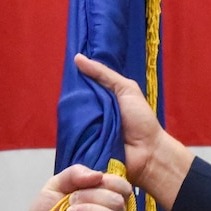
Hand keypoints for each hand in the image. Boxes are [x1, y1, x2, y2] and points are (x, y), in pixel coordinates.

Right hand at [75, 55, 193, 208]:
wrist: (148, 152)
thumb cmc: (141, 120)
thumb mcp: (126, 89)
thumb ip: (104, 74)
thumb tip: (78, 58)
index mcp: (101, 99)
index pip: (82, 87)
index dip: (73, 80)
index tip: (62, 70)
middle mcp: (92, 114)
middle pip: (74, 104)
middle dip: (69, 99)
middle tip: (63, 93)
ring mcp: (87, 131)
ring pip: (70, 120)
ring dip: (70, 116)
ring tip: (65, 110)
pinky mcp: (84, 146)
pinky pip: (72, 139)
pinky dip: (71, 134)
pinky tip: (66, 127)